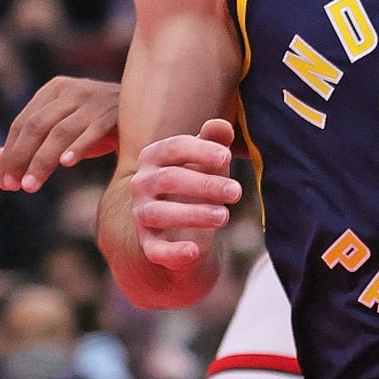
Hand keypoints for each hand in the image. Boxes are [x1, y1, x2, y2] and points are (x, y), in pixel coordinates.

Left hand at [0, 77, 120, 192]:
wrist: (146, 114)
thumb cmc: (97, 125)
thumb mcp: (60, 131)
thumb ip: (26, 145)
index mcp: (53, 90)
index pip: (22, 123)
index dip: (9, 153)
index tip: (5, 183)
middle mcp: (71, 91)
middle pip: (37, 126)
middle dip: (21, 158)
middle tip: (15, 187)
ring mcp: (94, 101)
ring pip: (60, 132)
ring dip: (43, 161)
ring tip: (31, 186)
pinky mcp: (114, 114)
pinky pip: (92, 131)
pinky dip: (78, 146)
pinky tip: (65, 164)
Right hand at [131, 123, 241, 276]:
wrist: (184, 221)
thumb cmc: (198, 178)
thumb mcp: (208, 159)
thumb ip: (214, 141)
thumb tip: (222, 126)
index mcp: (154, 156)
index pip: (174, 147)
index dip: (200, 151)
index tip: (227, 158)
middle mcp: (142, 183)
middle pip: (169, 180)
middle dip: (205, 185)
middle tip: (237, 192)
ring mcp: (142, 214)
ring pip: (160, 214)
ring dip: (193, 214)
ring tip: (224, 216)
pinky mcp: (148, 243)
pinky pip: (154, 250)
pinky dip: (172, 252)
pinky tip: (194, 251)